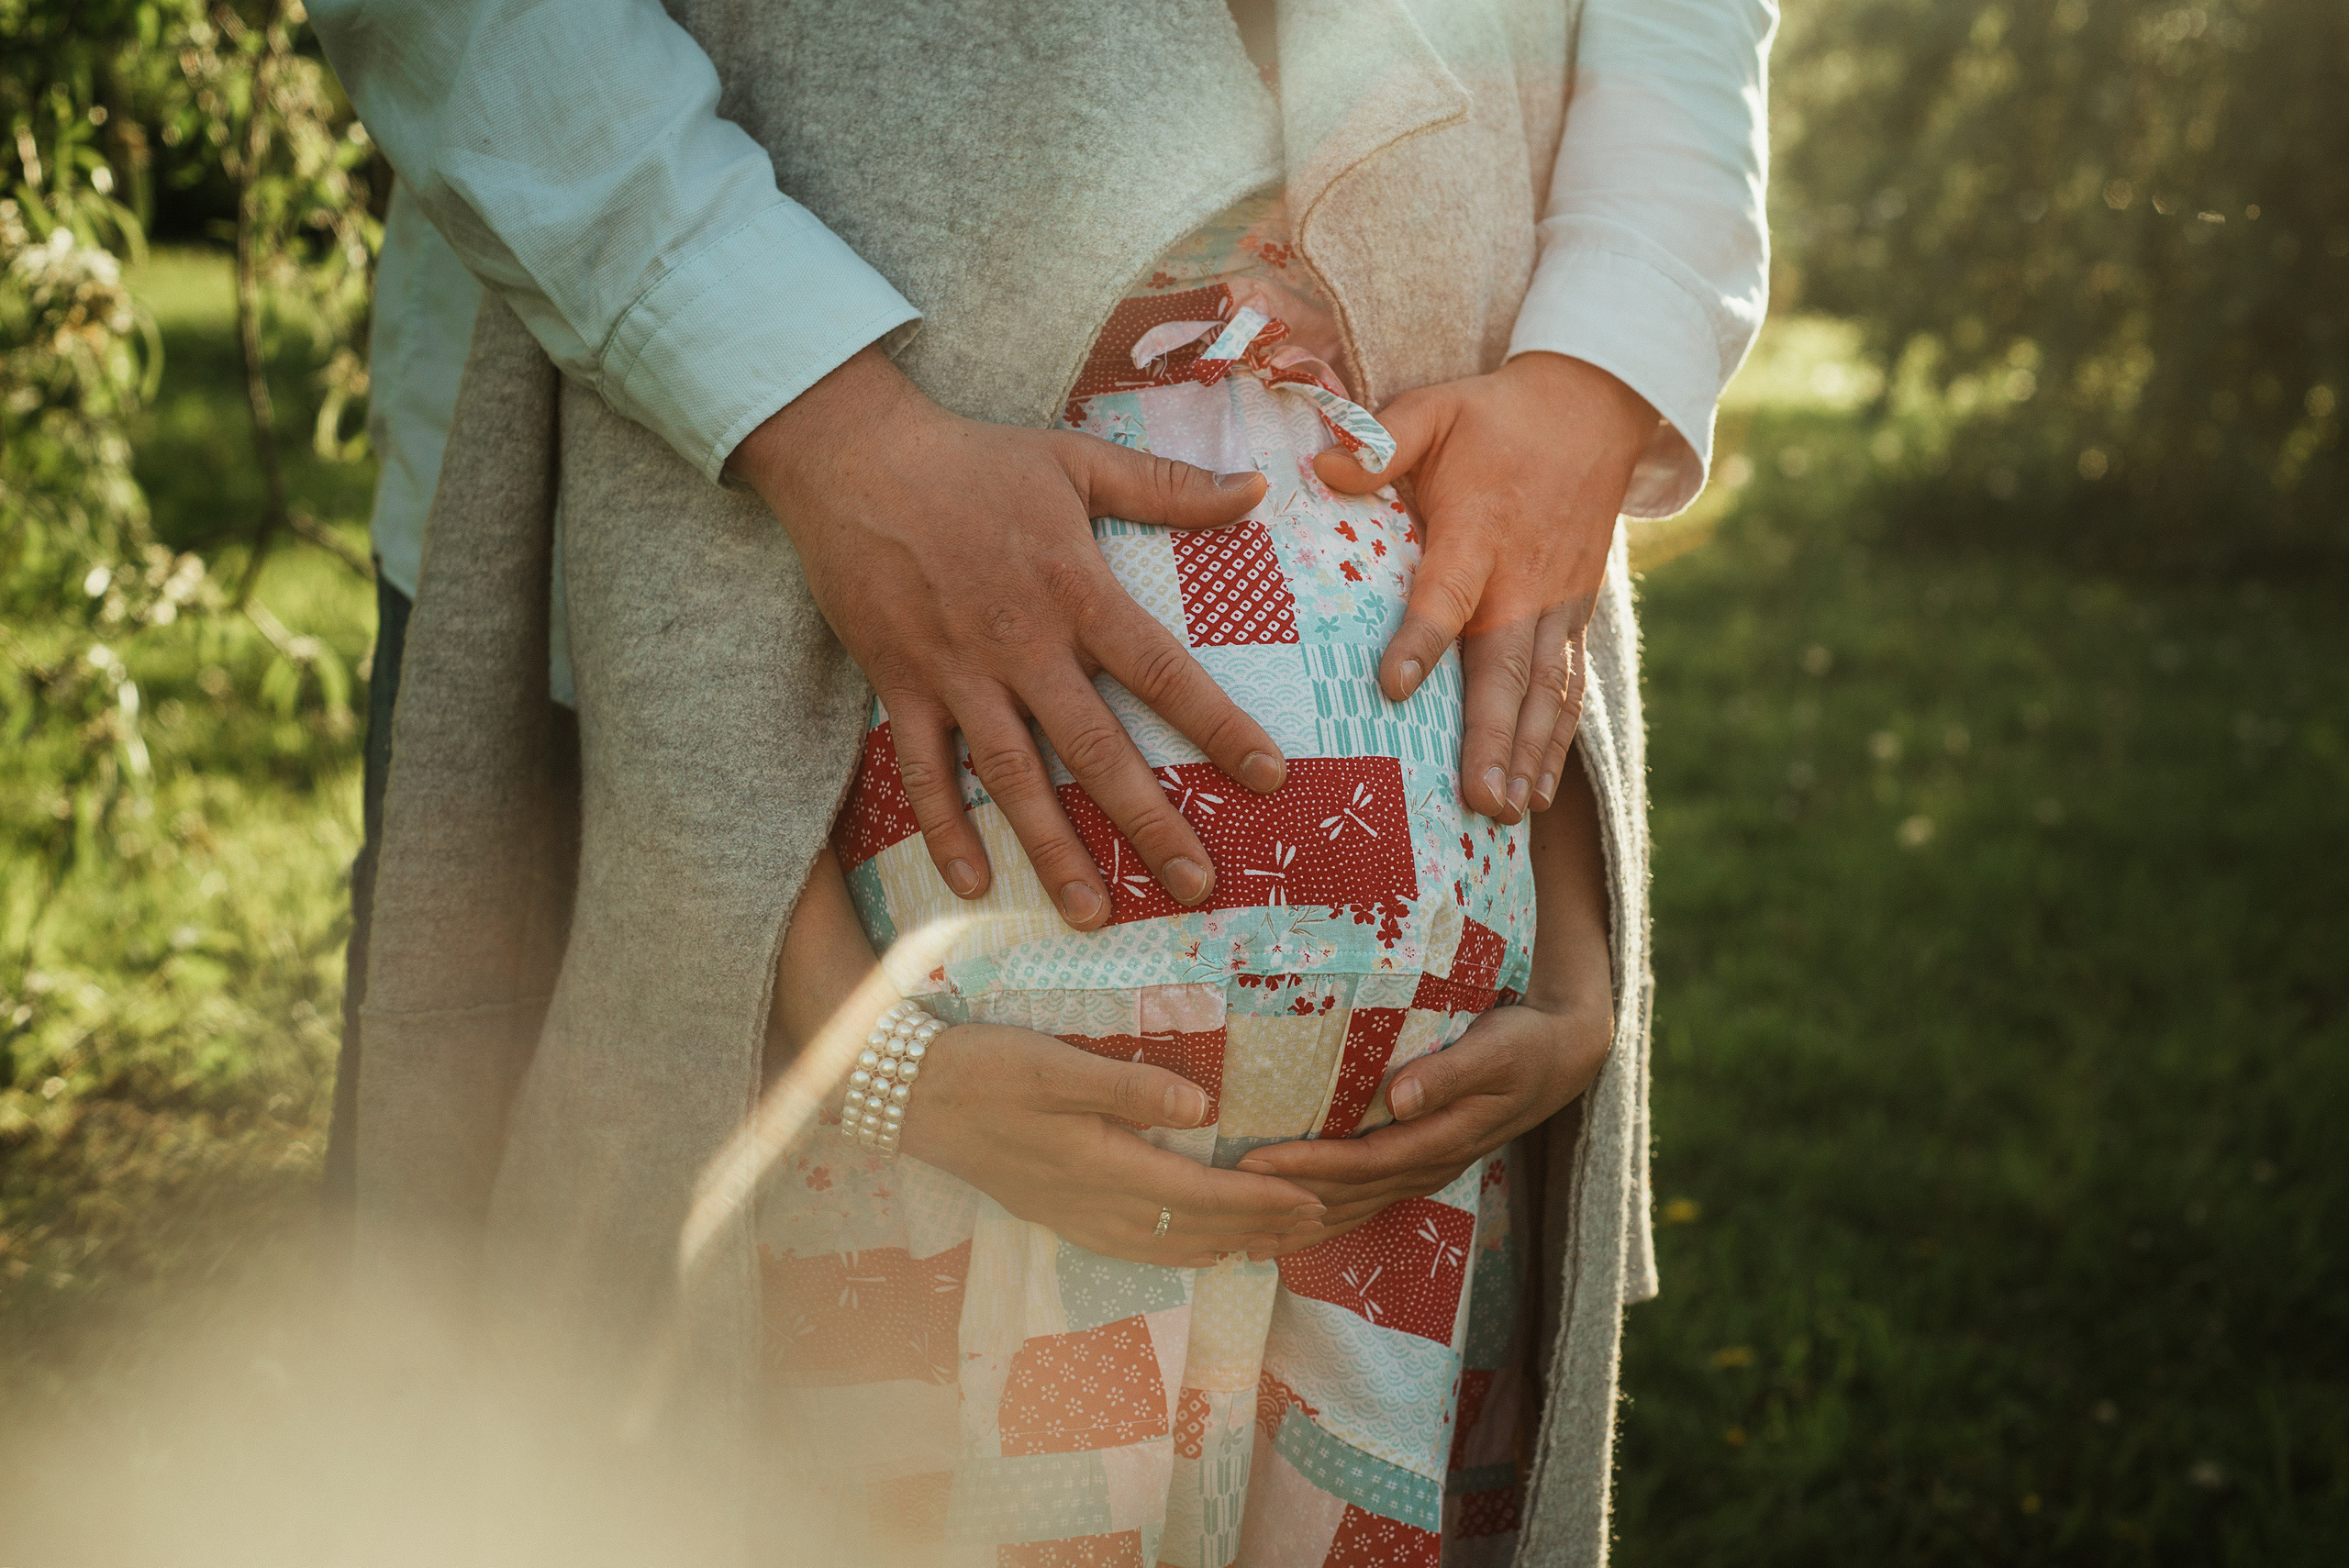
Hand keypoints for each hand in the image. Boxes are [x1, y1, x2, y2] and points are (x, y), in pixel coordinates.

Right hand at [730, 346, 1287, 929]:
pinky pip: (923, 769)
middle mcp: (1022, 644)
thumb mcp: (1078, 459)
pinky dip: (945, 828)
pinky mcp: (899, 684)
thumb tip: (1257, 489)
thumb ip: (1168, 486)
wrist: (852, 456)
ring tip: (1093, 913)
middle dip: (1149, 821)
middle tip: (1195, 886)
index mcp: (1076, 590)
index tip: (1269, 778)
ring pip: (1012, 776)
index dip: (1218, 725)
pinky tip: (975, 883)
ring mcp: (957, 672)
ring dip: (1054, 848)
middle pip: (1095, 747)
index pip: (1163, 670)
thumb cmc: (972, 458)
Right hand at [898, 1024, 1325, 1266]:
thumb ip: (1130, 1086)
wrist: (910, 1099)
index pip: (1203, 1194)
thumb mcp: (1057, 1064)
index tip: (1314, 1199)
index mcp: (1104, 1167)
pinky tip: (1194, 1249)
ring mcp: (1075, 1216)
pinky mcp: (1058, 1213)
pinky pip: (1136, 1248)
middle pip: (1195, 1229)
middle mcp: (1096, 1206)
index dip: (1262, 1200)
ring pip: (1168, 1247)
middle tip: (1318, 1224)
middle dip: (1260, 1228)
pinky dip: (1179, 1252)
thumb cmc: (984, 1070)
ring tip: (1273, 1244)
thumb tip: (1202, 1106)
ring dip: (1226, 1245)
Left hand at [1233, 993, 1612, 1257]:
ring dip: (1298, 1223)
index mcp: (1442, 1139)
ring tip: (1240, 1237)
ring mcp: (1422, 1171)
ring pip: (1351, 1208)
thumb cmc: (1523, 1044)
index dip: (1309, 1165)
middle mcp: (1427, 1165)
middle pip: (1347, 1195)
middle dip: (1285, 1202)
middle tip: (1223, 1206)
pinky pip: (1362, 1201)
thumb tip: (1397, 1098)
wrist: (1559, 1057)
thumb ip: (1448, 1074)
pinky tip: (1285, 1230)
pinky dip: (1322, 1218)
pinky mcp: (1416, 1165)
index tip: (1256, 1161)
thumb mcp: (1495, 1050)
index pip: (1362, 1161)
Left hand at [1315, 352, 1653, 824]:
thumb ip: (1380, 441)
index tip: (1392, 686)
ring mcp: (1558, 604)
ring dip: (1527, 754)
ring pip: (1544, 690)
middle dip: (1492, 736)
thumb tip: (1320, 466)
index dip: (1421, 639)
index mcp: (1479, 531)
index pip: (1447, 593)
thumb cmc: (1495, 417)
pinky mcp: (1576, 618)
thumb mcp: (1434, 410)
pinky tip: (1537, 794)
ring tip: (1507, 812)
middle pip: (1506, 666)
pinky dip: (1555, 743)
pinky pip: (1568, 689)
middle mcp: (1525, 579)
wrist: (1595, 409)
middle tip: (1478, 798)